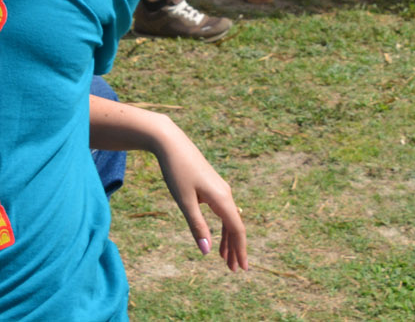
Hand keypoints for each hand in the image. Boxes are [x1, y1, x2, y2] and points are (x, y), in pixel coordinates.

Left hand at [152, 122, 248, 270]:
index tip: (242, 269)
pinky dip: (222, 227)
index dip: (240, 251)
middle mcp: (225, 194)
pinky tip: (218, 237)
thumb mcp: (184, 202)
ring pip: (229, 219)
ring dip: (228, 240)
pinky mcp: (212, 186)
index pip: (237, 230)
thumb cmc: (177, 171)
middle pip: (235, 226)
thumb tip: (207, 251)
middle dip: (235, 249)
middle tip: (234, 270)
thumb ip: (197, 226)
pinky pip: (223, 212)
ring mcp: (220, 190)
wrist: (171, 143)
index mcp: (222, 198)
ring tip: (225, 259)